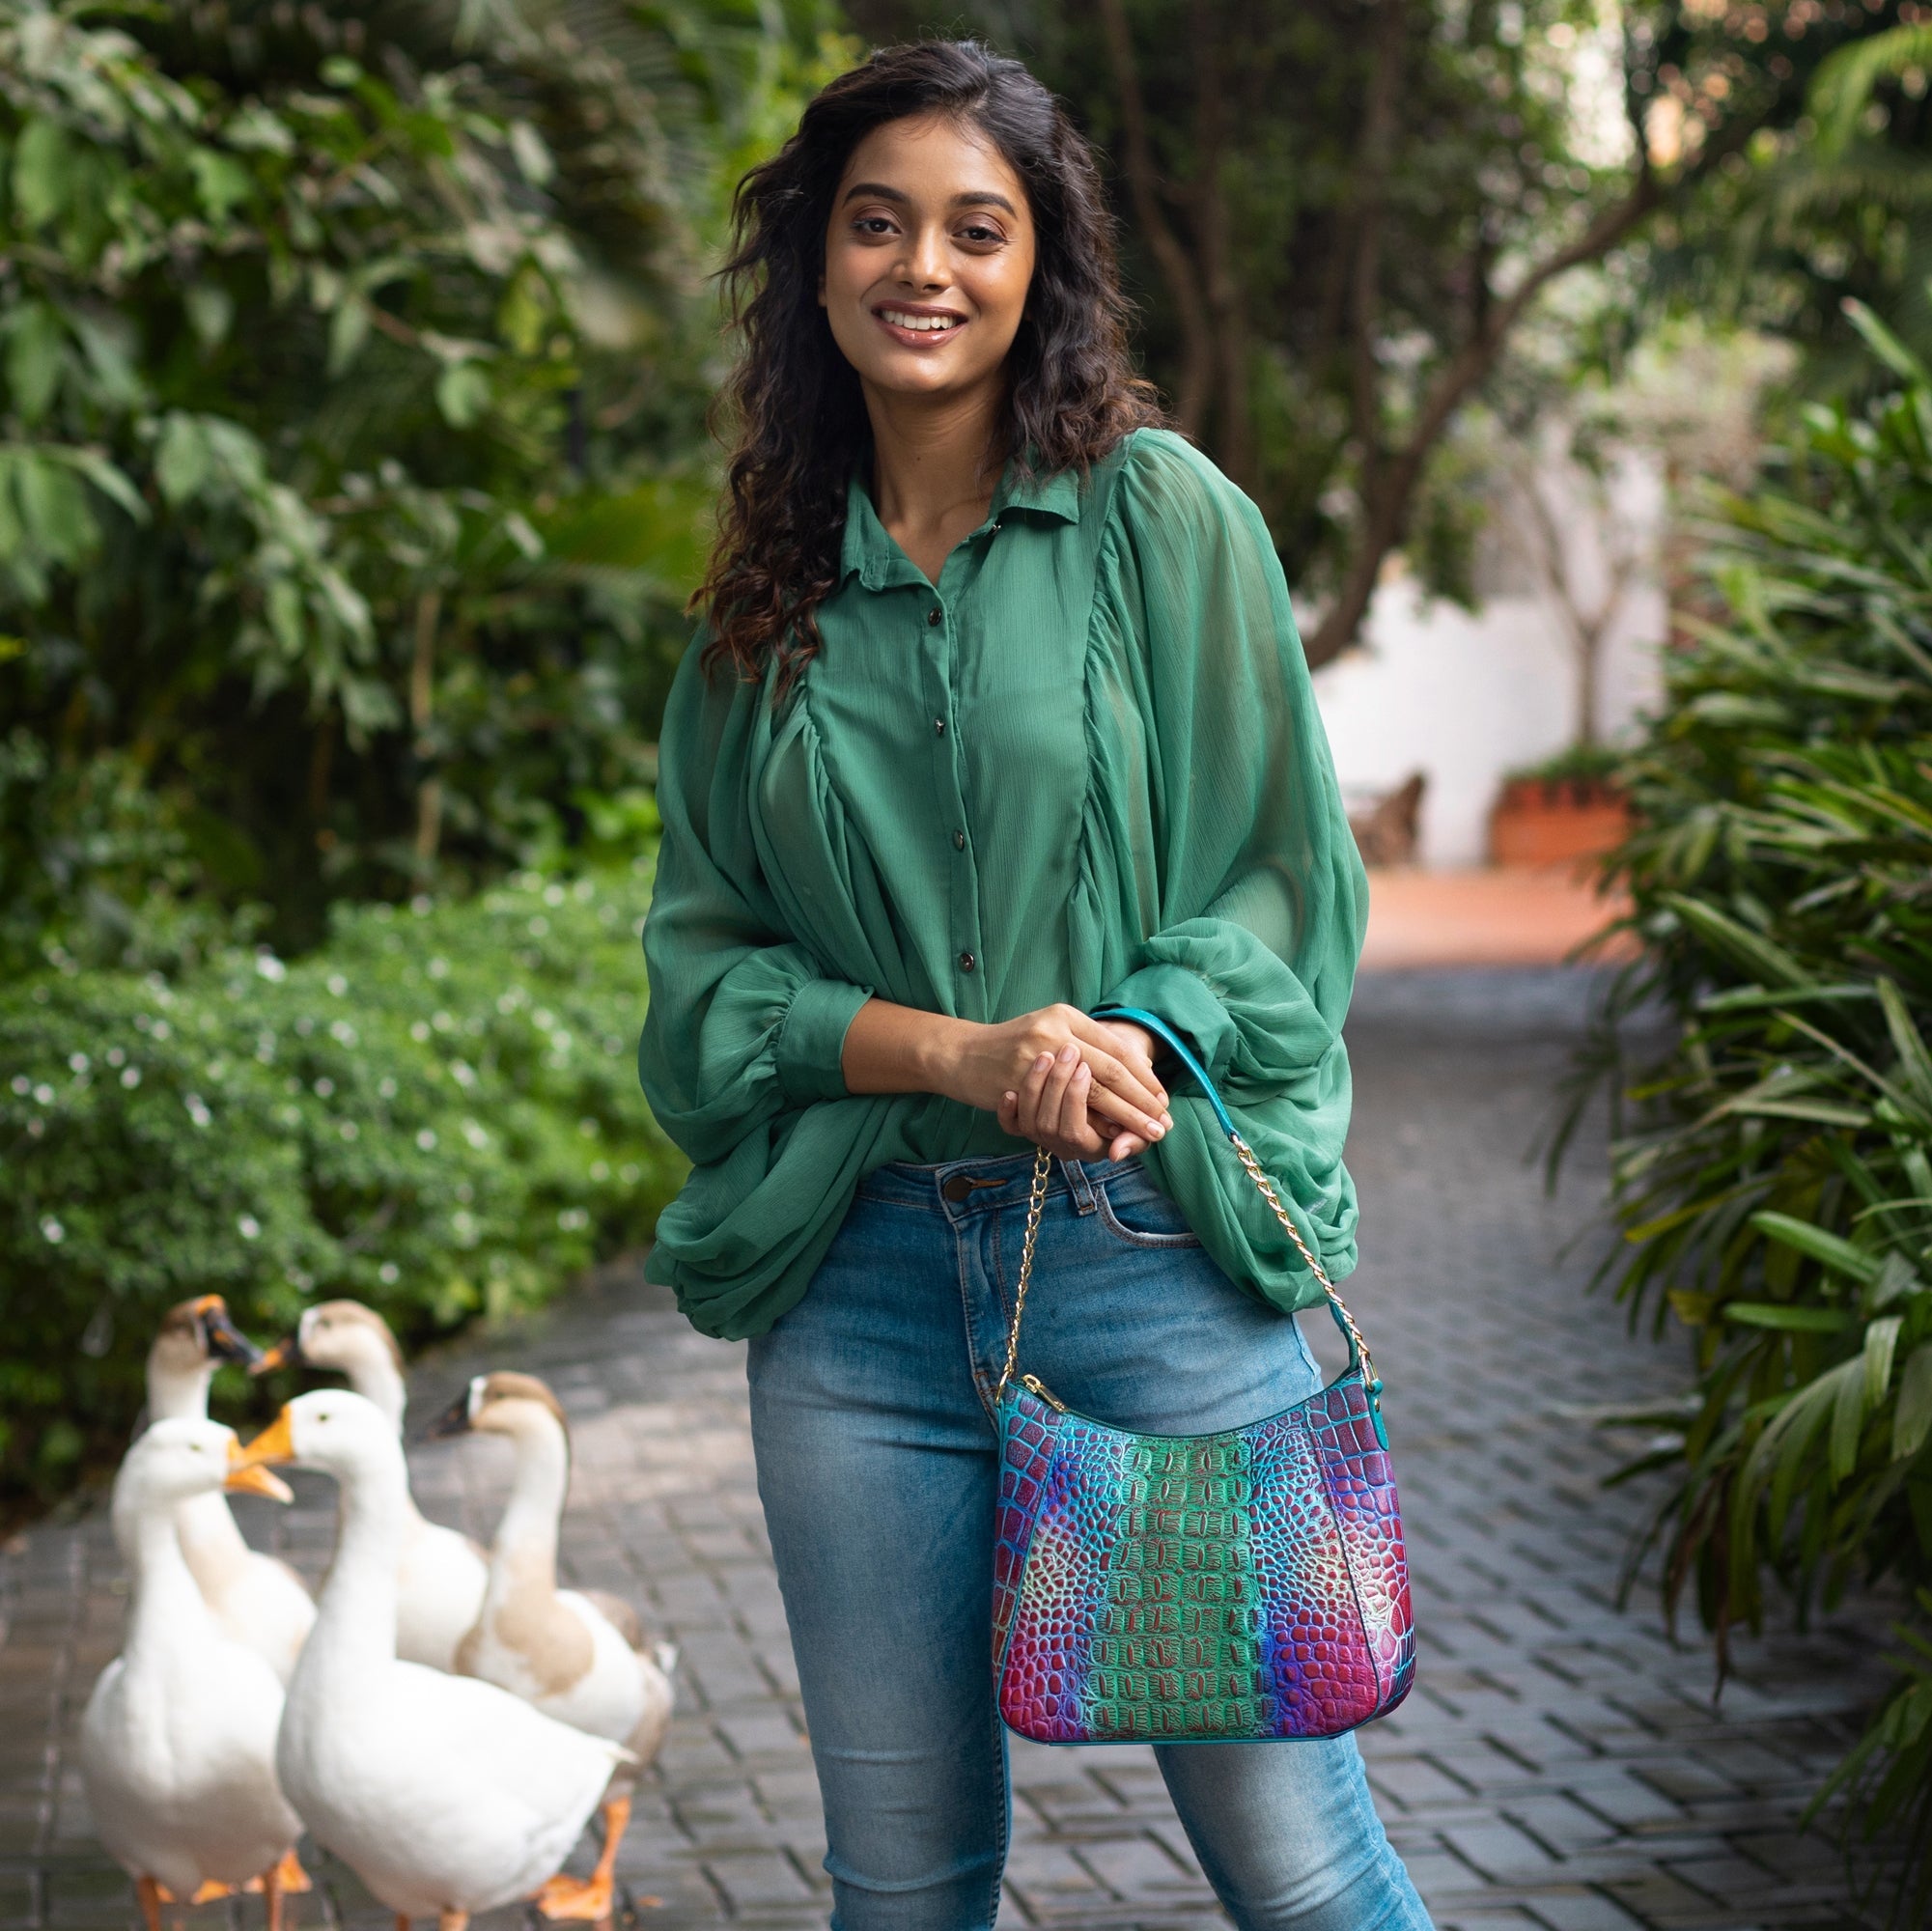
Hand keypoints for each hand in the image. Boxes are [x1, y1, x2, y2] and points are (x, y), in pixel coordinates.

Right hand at [841, 999, 1172, 1152]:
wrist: (961, 1054)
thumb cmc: (1010, 1046)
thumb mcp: (1048, 1031)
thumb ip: (1083, 1044)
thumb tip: (1130, 1070)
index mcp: (1066, 1015)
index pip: (1116, 1046)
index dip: (1142, 1075)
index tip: (1161, 1098)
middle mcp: (1055, 1030)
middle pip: (1111, 1068)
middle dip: (1140, 1098)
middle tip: (1162, 1121)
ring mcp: (1037, 1053)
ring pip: (1094, 1089)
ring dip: (1123, 1114)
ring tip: (1145, 1131)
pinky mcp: (1021, 1079)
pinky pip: (1062, 1106)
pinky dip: (1088, 1122)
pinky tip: (1105, 1135)